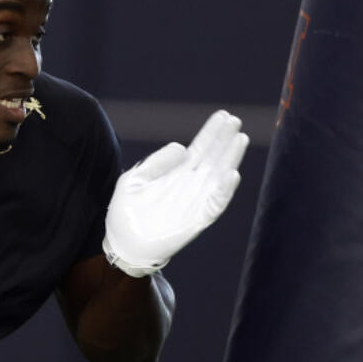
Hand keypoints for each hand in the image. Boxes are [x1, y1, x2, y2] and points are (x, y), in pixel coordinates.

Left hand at [103, 110, 248, 276]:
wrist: (122, 245)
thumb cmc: (126, 213)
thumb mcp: (134, 180)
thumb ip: (156, 163)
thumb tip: (182, 147)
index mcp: (176, 173)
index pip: (199, 148)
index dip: (212, 133)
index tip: (224, 116)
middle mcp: (191, 185)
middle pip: (213, 158)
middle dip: (225, 140)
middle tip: (235, 121)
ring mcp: (196, 202)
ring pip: (219, 177)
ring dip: (230, 159)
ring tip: (239, 139)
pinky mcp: (197, 220)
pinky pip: (215, 204)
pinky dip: (224, 191)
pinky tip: (231, 174)